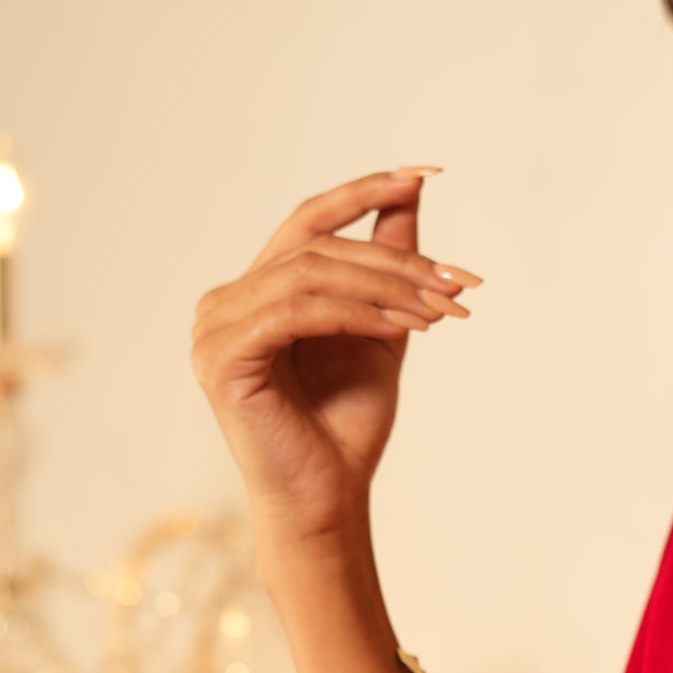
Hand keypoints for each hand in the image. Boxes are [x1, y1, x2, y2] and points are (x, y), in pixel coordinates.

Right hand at [190, 170, 479, 551]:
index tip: (426, 173)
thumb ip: (388, 263)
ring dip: (385, 287)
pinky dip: (356, 313)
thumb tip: (413, 190)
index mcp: (256, 291)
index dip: (363, 191)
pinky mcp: (221, 357)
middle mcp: (225, 301)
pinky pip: (296, 311)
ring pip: (310, 275)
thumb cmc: (347, 425)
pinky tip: (402, 327)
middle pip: (317, 248)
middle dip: (396, 261)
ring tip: (439, 310)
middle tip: (458, 283)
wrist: (328, 500)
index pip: (308, 221)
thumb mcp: (382, 329)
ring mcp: (214, 328)